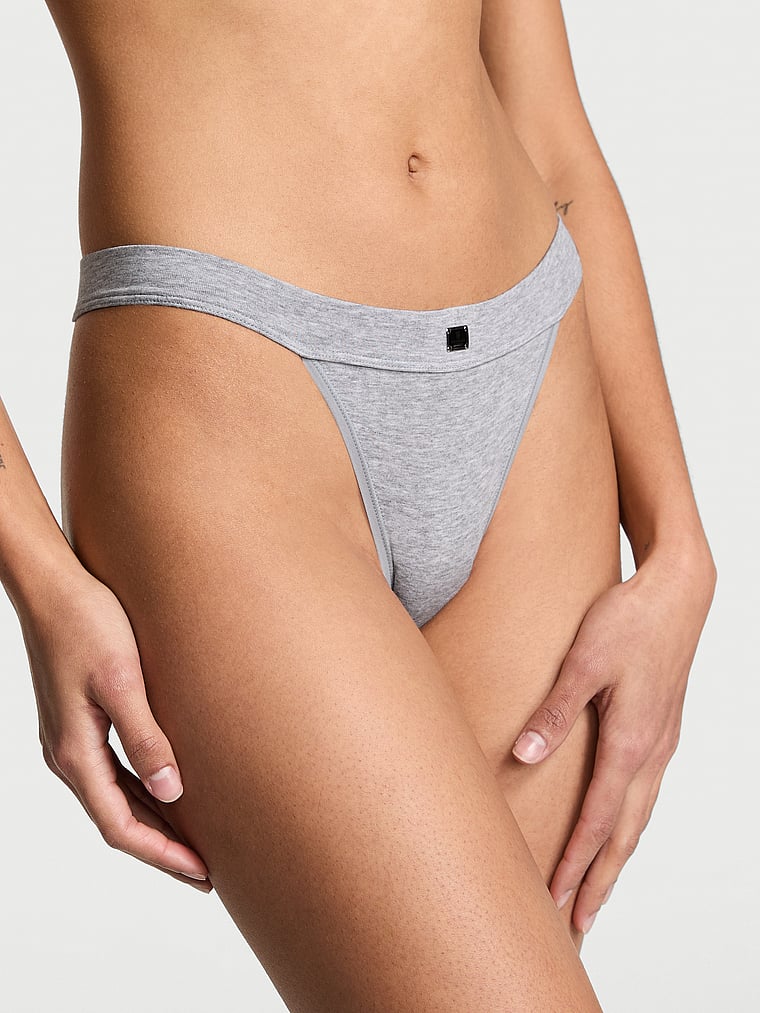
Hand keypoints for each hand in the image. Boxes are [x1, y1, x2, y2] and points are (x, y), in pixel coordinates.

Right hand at [18, 563, 211, 891]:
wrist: (52, 586)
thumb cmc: (87, 623)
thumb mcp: (122, 681)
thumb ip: (145, 737)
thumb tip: (172, 792)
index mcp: (75, 752)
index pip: (121, 826)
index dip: (162, 854)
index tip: (202, 872)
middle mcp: (68, 754)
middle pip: (118, 820)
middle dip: (162, 848)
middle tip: (207, 871)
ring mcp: (71, 738)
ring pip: (116, 797)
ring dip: (155, 822)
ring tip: (195, 840)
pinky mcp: (79, 720)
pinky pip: (113, 772)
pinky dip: (143, 790)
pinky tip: (169, 789)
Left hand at [510, 543, 715, 934]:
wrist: (678, 592)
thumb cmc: (630, 620)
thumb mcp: (584, 661)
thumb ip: (553, 711)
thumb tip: (524, 754)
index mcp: (631, 741)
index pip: (598, 819)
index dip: (575, 863)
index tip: (555, 899)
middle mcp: (651, 752)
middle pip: (623, 834)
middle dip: (599, 881)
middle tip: (576, 922)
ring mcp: (661, 744)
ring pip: (638, 818)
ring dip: (615, 858)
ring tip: (595, 891)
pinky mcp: (662, 731)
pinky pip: (645, 794)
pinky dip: (629, 825)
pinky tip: (617, 828)